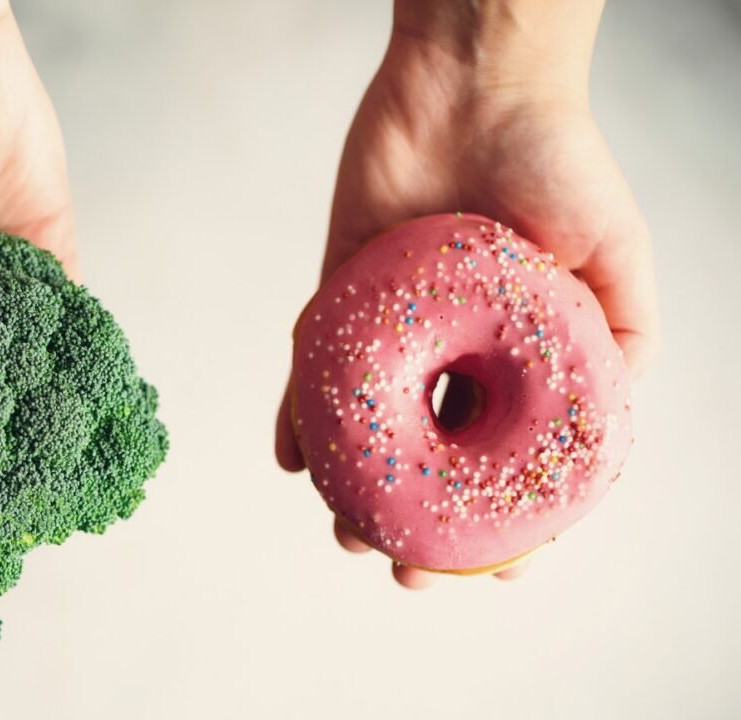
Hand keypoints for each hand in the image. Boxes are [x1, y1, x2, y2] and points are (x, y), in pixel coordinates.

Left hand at [276, 0, 659, 587]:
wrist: (478, 88)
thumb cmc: (560, 166)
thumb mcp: (617, 263)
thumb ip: (621, 343)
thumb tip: (612, 423)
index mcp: (515, 354)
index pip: (503, 456)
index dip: (502, 520)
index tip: (497, 571)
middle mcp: (451, 350)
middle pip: (428, 454)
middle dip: (418, 519)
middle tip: (405, 568)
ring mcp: (391, 327)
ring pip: (367, 425)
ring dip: (354, 484)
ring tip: (347, 531)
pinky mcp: (338, 295)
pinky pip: (312, 364)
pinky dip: (298, 413)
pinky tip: (293, 460)